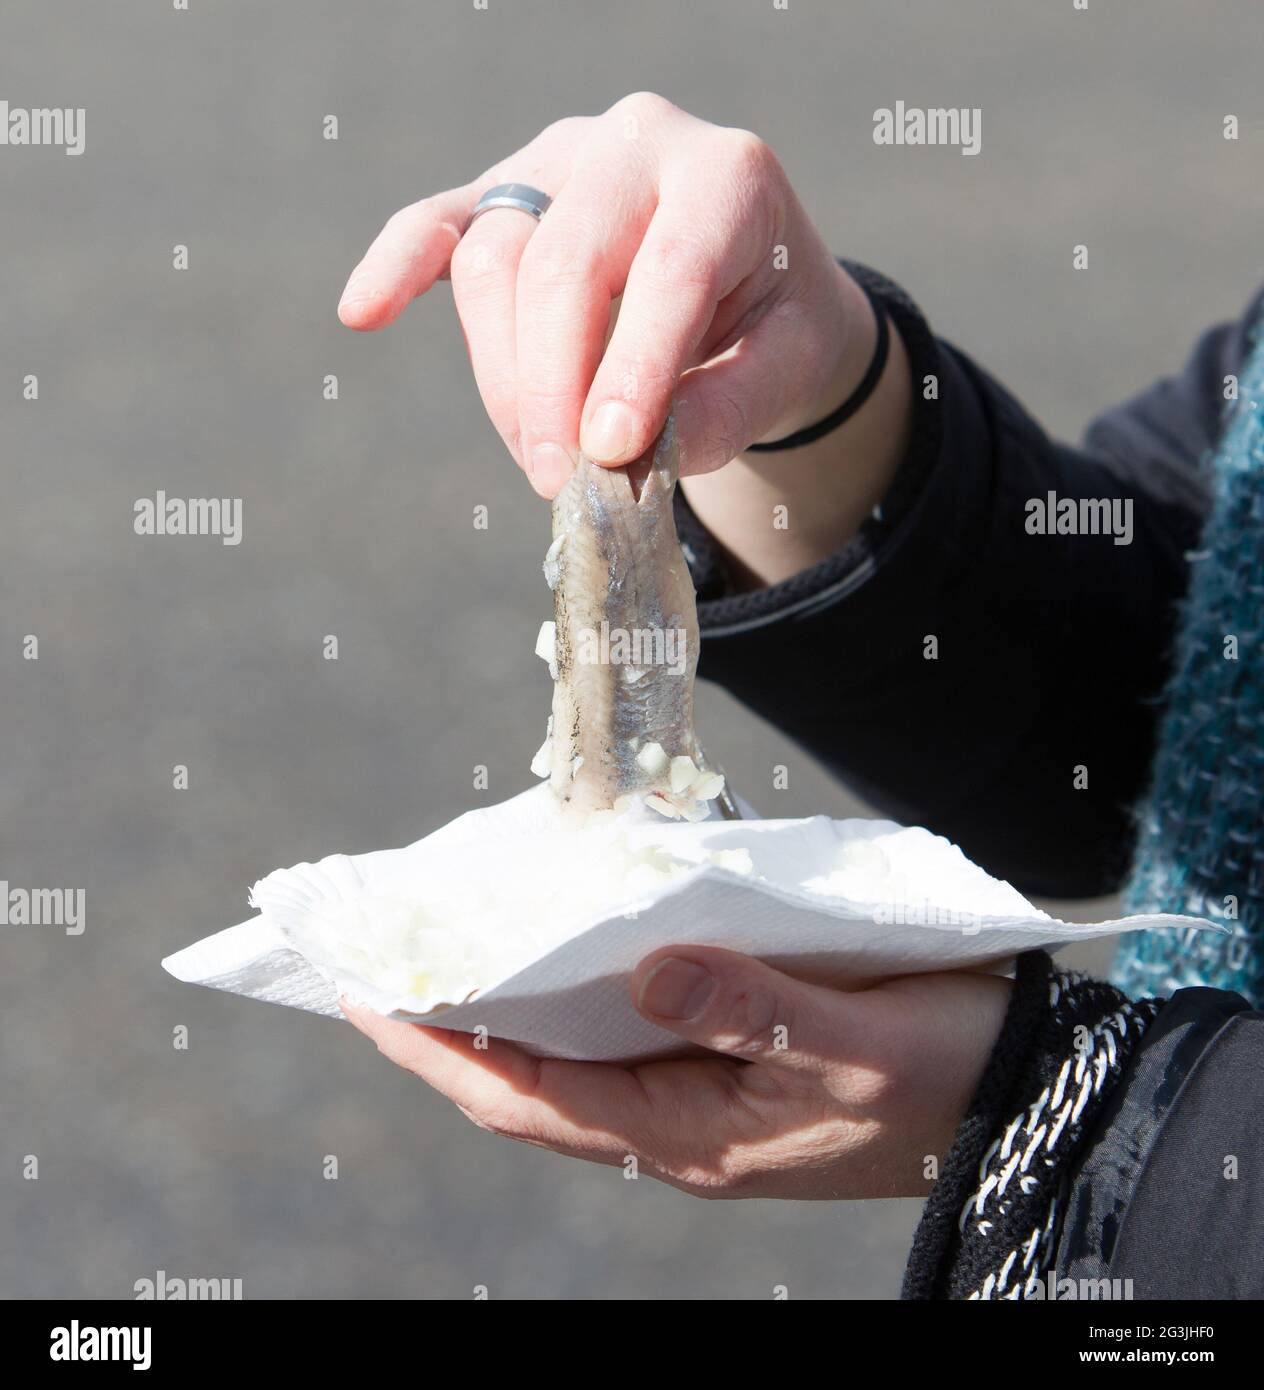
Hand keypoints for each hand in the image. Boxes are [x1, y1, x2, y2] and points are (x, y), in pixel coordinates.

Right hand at [337, 92, 881, 501]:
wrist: (757, 282)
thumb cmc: (773, 327)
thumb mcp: (787, 370)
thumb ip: (725, 409)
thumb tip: (628, 455)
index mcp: (726, 177)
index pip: (668, 270)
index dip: (633, 368)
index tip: (611, 454)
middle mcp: (635, 146)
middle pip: (560, 263)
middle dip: (552, 387)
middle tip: (562, 482)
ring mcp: (559, 162)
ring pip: (493, 262)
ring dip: (505, 378)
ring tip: (543, 464)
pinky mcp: (504, 194)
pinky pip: (437, 222)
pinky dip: (398, 267)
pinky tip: (364, 312)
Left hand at [343, 948, 1010, 1199]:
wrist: (1020, 1094)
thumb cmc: (944, 1072)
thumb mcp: (852, 1042)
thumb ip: (751, 1007)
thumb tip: (645, 970)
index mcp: (693, 1137)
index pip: (529, 1102)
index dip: (441, 1052)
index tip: (368, 997)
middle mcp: (681, 1126)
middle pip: (531, 1086)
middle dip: (449, 1031)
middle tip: (381, 962)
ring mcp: (705, 1098)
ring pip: (574, 1062)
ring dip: (507, 1014)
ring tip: (449, 949)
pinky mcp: (733, 1066)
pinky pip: (626, 1038)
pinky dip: (576, 996)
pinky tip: (564, 947)